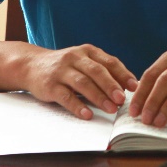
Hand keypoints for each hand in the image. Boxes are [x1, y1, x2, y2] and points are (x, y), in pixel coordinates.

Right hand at [22, 44, 137, 119]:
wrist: (31, 65)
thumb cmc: (65, 66)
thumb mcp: (83, 62)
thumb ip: (102, 70)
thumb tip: (126, 87)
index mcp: (87, 51)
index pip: (109, 61)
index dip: (123, 74)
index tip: (134, 87)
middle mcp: (75, 57)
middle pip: (97, 71)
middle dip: (111, 86)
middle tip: (122, 99)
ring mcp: (61, 70)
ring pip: (83, 83)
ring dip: (98, 97)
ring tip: (110, 109)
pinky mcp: (50, 85)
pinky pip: (66, 96)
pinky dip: (77, 106)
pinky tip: (87, 114)